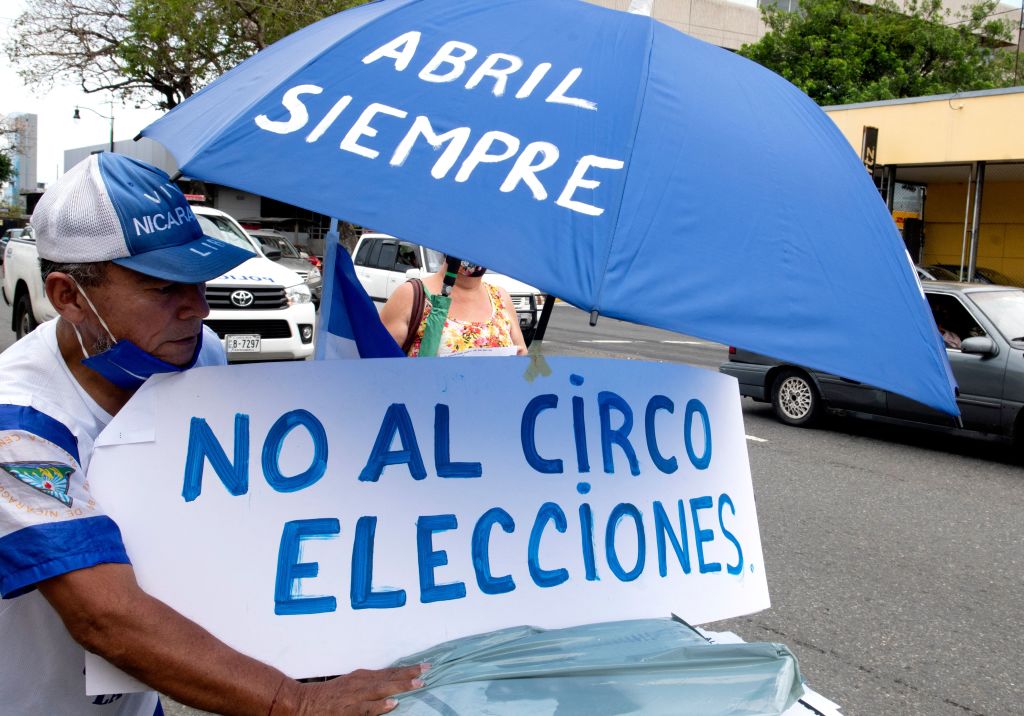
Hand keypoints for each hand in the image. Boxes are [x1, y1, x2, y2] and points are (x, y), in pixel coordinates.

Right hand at [287, 664, 427, 715]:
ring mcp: (356, 697)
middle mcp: (361, 683)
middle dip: (409, 674)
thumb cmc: (328, 696)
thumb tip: (390, 687)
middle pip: (390, 677)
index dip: (407, 669)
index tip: (425, 666)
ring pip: (382, 690)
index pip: (390, 671)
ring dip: (400, 686)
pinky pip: (367, 709)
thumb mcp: (351, 685)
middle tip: (428, 670)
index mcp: (363, 677)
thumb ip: (370, 684)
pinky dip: (380, 706)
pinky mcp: (349, 711)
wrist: (304, 703)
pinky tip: (393, 704)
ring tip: (417, 684)